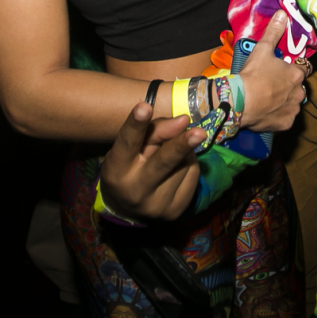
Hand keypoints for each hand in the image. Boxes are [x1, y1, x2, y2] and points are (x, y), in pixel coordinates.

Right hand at [99, 102, 204, 220]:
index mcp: (117, 170)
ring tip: (171, 152)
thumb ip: (154, 130)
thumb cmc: (130, 165)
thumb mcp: (133, 146)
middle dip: (181, 146)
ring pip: (183, 163)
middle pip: (163, 162)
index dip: (136, 125)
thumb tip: (184, 121)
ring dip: (184, 150)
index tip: (144, 106)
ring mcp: (158, 205)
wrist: (128, 207)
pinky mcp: (175, 211)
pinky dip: (189, 163)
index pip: (128, 142)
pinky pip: (192, 174)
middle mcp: (136, 191)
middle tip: (199, 132)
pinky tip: (178, 167)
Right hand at [239, 10, 308, 131]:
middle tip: (271, 86)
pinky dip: (278, 116)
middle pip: (298, 88)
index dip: (292, 70)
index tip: (281, 71)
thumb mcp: (262, 49)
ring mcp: (294, 110)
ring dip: (285, 102)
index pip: (302, 70)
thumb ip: (273, 32)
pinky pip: (285, 119)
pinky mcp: (285, 124)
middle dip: (288, 87)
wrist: (241, 102)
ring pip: (293, 104)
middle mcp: (300, 92)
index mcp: (296, 74)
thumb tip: (282, 14)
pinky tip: (267, 112)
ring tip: (268, 99)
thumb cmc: (253, 74)